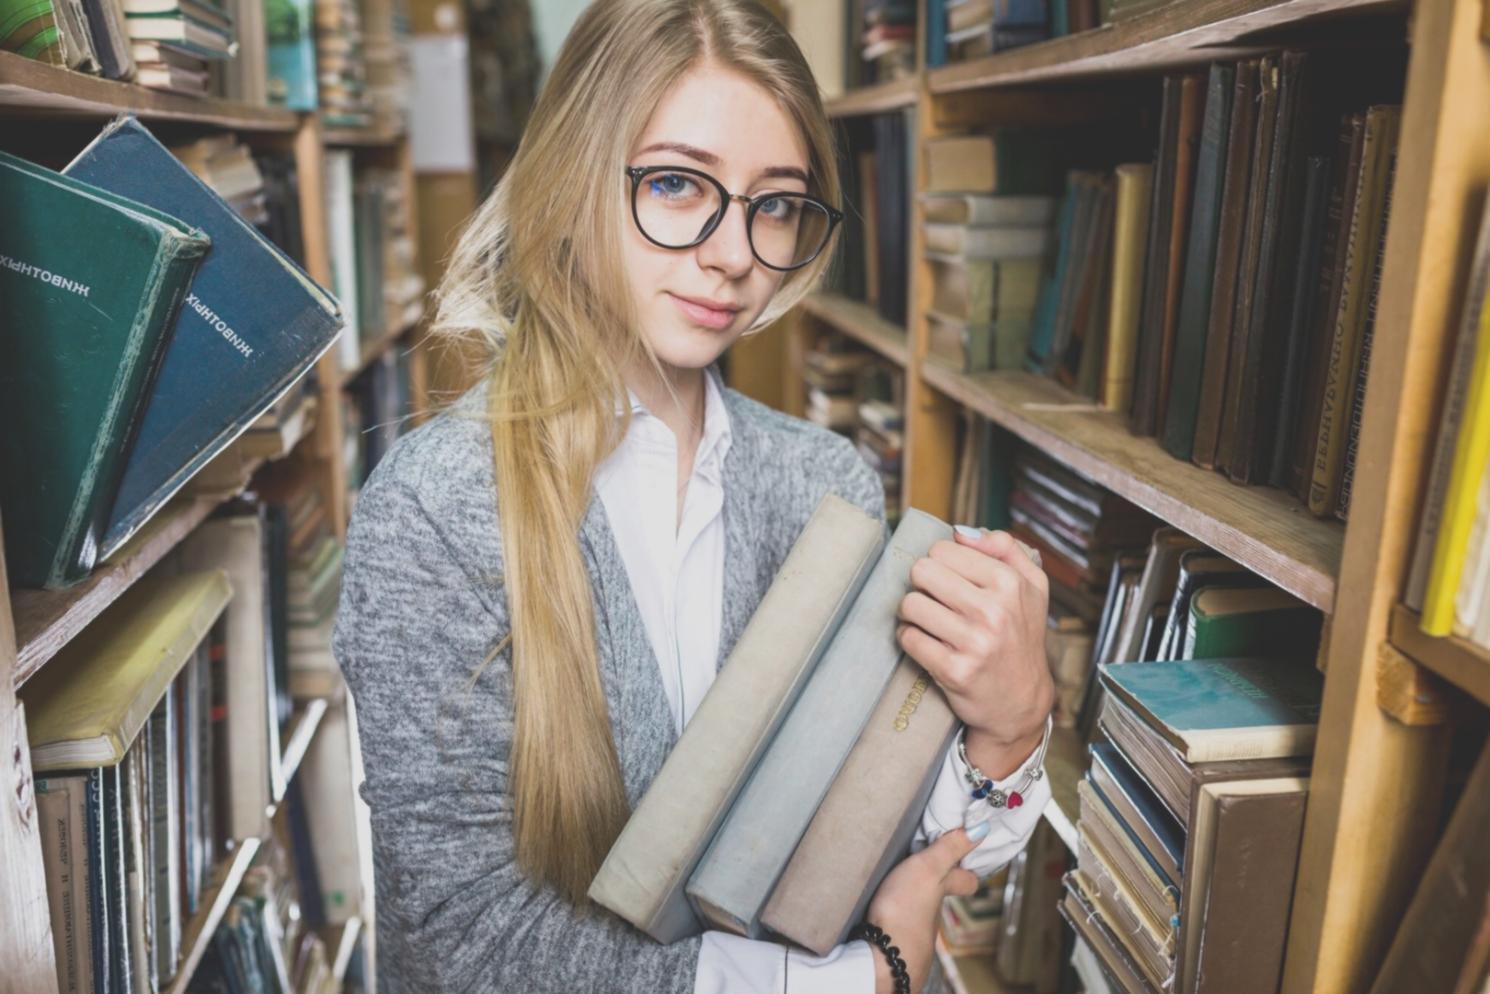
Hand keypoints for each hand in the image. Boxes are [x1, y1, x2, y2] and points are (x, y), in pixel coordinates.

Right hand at [865, 824, 986, 993]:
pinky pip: (901, 925)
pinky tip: (885, 913)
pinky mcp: (895, 941)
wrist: (884, 956)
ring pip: (921, 913)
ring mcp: (916, 930)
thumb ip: (950, 849)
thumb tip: (982, 829)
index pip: (966, 882)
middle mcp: (933, 913)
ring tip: (899, 888)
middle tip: (925, 868)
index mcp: (942, 891)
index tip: (965, 860)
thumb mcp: (928, 868)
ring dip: (913, 902)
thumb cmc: (906, 907)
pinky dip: (897, 918)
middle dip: (936, 887)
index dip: (967, 872)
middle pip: (942, 899)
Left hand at [897, 527, 1053, 777]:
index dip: (940, 564)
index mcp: (1010, 583)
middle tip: (935, 601)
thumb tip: (961, 532)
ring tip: (930, 622)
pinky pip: (908, 638)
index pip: (943, 550)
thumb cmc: (1021, 636)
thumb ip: (1005, 547)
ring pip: (909, 604)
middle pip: (921, 572)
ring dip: (913, 613)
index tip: (948, 581)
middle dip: (923, 585)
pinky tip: (927, 643)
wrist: (1021, 700)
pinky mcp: (954, 671)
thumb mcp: (1031, 586)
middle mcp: (994, 611)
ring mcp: (974, 643)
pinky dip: (910, 638)